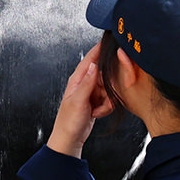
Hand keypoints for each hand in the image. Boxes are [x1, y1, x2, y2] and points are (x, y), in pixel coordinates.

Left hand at [45, 43, 113, 157]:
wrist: (70, 139)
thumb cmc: (69, 121)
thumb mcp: (78, 101)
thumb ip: (88, 82)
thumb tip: (94, 65)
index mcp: (77, 80)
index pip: (90, 59)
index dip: (100, 49)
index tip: (110, 40)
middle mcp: (84, 84)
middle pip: (105, 75)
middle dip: (108, 88)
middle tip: (103, 98)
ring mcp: (91, 93)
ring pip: (109, 89)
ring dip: (107, 101)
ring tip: (96, 110)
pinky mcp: (96, 102)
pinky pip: (109, 99)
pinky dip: (106, 107)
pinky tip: (98, 114)